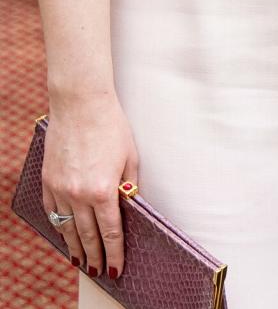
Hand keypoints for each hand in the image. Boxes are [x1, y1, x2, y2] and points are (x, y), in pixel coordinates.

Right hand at [41, 93, 138, 279]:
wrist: (80, 103)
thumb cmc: (111, 125)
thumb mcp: (130, 156)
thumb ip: (129, 185)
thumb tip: (129, 206)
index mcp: (103, 190)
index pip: (111, 232)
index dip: (115, 252)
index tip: (117, 267)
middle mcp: (79, 194)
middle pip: (88, 235)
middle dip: (95, 256)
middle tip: (99, 270)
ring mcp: (60, 188)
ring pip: (67, 228)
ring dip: (75, 247)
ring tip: (81, 261)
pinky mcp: (48, 181)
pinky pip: (53, 211)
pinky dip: (59, 226)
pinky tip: (65, 233)